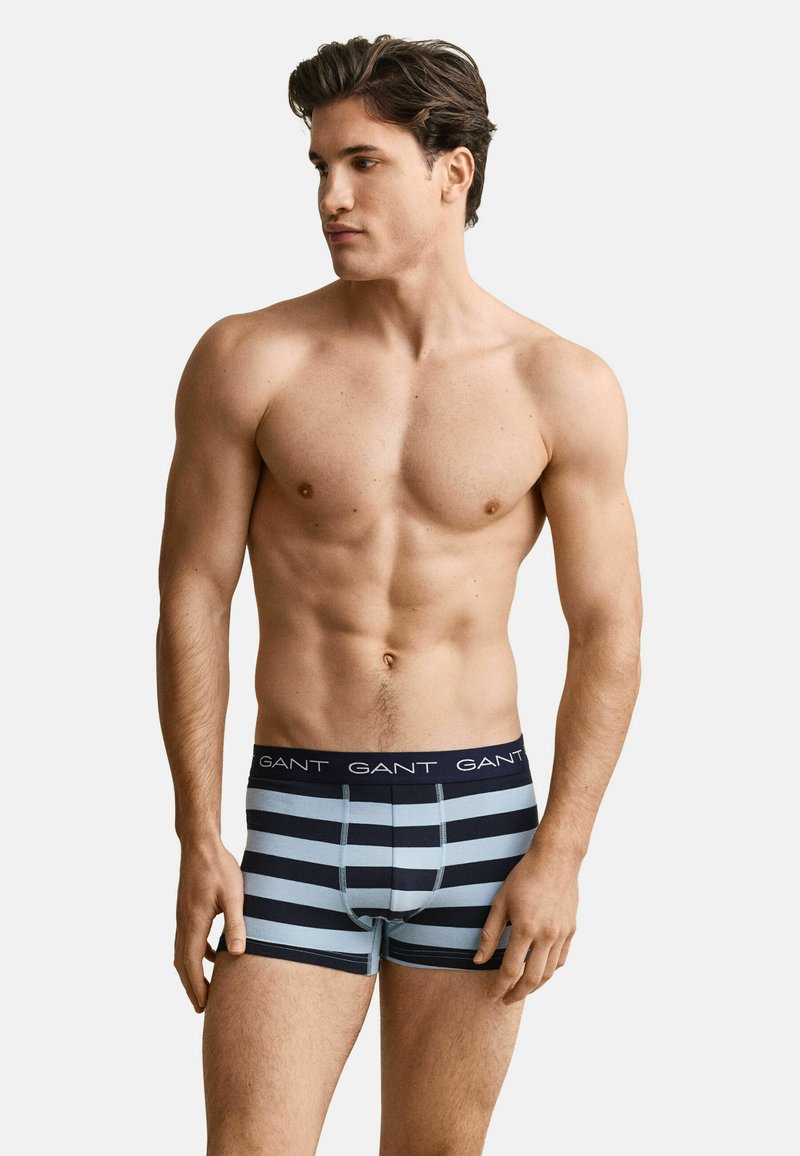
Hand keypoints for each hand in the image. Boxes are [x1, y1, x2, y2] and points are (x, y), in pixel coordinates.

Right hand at [174, 840, 245, 1011]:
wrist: (199, 845)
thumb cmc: (219, 867)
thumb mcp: (233, 895)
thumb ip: (235, 924)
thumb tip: (238, 954)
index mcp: (194, 922)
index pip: (190, 963)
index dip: (196, 987)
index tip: (203, 1007)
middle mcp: (184, 922)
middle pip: (182, 963)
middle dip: (190, 986)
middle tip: (201, 1008)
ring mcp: (183, 916)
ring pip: (182, 952)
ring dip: (190, 972)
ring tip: (204, 987)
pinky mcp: (186, 909)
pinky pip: (187, 939)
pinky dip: (195, 953)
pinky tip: (210, 954)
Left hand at [472, 839, 578, 1002]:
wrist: (556, 860)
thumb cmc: (523, 877)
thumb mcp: (500, 902)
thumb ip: (489, 934)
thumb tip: (478, 960)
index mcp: (525, 928)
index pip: (510, 970)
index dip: (499, 987)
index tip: (492, 996)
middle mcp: (546, 935)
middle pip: (532, 979)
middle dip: (517, 994)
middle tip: (506, 1000)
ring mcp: (561, 934)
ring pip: (549, 973)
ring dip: (534, 986)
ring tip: (521, 990)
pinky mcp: (571, 930)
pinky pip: (561, 959)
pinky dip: (550, 971)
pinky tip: (540, 972)